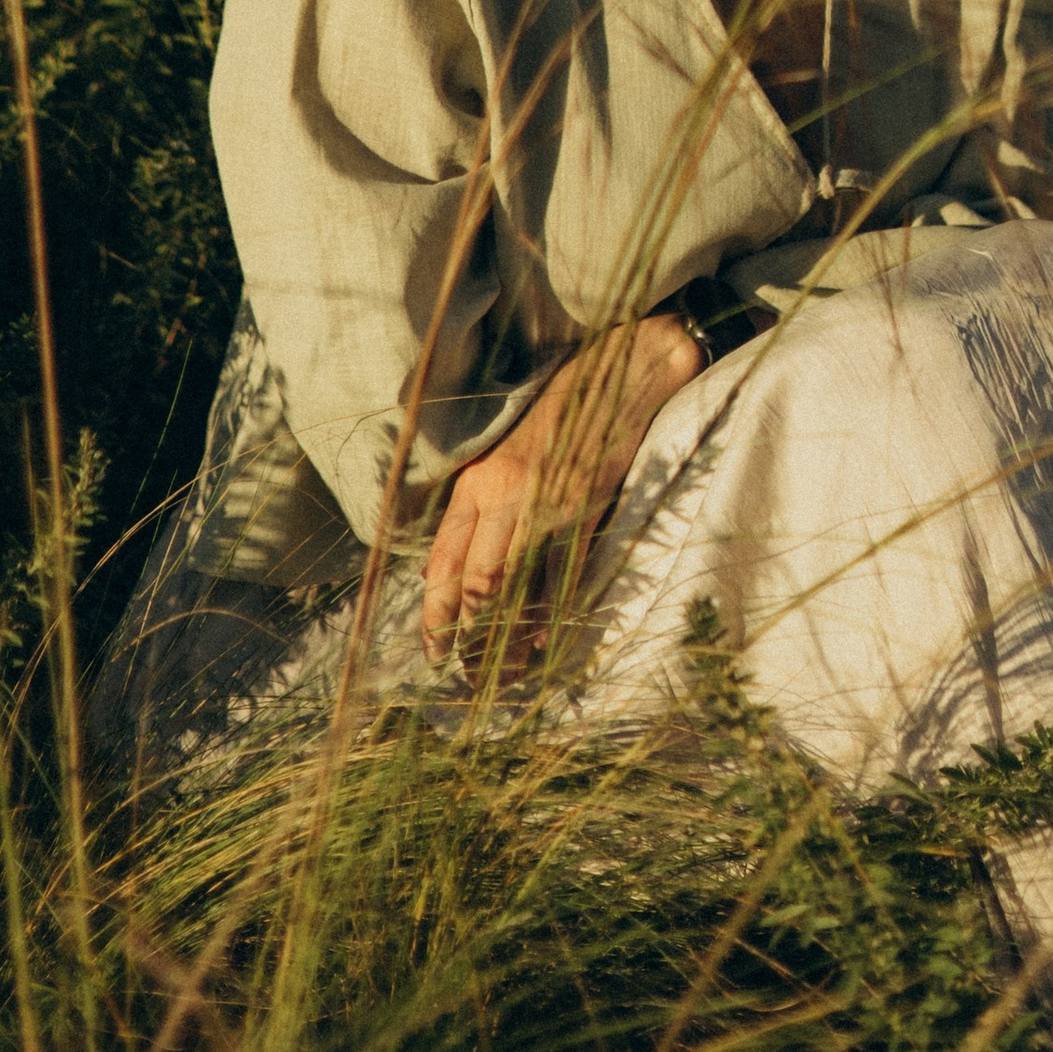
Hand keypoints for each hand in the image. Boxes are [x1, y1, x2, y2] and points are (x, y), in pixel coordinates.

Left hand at [422, 310, 704, 664]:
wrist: (617, 374)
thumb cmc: (558, 418)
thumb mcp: (504, 456)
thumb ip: (481, 506)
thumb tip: (456, 573)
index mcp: (477, 480)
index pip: (444, 558)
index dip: (436, 612)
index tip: (435, 651)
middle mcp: (505, 492)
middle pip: (477, 581)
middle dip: (469, 637)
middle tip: (469, 677)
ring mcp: (548, 500)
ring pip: (518, 586)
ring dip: (509, 640)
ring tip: (503, 676)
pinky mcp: (587, 506)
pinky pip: (563, 575)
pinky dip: (551, 616)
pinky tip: (544, 646)